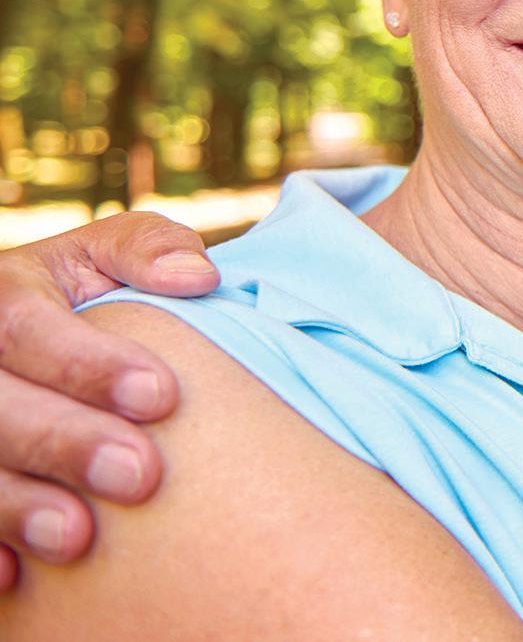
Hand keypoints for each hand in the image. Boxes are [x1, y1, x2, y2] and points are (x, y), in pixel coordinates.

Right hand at [0, 212, 217, 586]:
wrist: (16, 337)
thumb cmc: (83, 294)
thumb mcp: (104, 256)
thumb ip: (147, 249)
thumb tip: (200, 276)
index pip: (23, 325)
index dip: (87, 364)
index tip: (161, 396)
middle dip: (63, 442)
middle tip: (140, 476)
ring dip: (15, 506)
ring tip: (77, 538)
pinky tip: (15, 578)